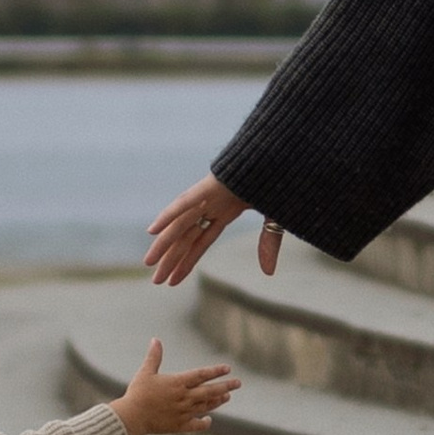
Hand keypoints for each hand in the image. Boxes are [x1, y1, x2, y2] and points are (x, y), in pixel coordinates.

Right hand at [116, 339, 240, 434]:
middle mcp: (184, 397)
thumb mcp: (145, 372)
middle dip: (225, 386)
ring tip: (227, 396)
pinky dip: (204, 422)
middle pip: (209, 391)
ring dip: (217, 401)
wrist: (132, 417)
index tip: (227, 368)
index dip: (215, 371)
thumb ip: (154, 356)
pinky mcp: (179, 425)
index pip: (201, 375)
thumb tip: (155, 339)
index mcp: (177, 383)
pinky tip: (209, 420)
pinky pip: (196, 425)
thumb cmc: (138, 393)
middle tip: (238, 383)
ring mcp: (183, 412)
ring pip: (205, 406)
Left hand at [146, 174, 282, 286]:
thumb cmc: (283, 179)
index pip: (201, 242)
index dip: (187, 262)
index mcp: (227, 210)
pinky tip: (153, 230)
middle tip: (156, 280)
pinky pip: (187, 201)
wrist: (284, 153)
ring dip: (164, 243)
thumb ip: (268, 243)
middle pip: (187, 236)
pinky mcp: (211, 183)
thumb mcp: (276, 218)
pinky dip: (169, 214)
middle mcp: (214, 203)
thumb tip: (268, 273)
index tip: (173, 282)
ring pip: (182, 222)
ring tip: (149, 263)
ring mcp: (211, 192)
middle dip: (171, 259)